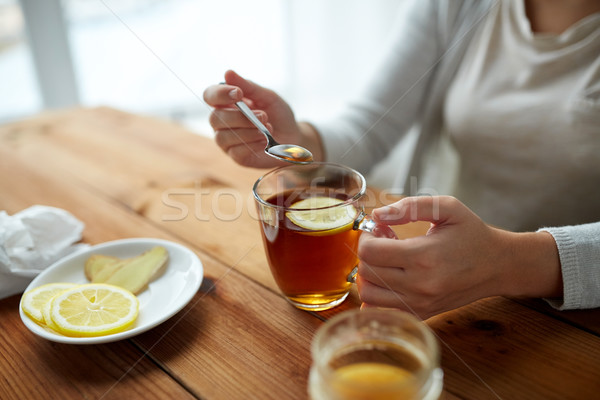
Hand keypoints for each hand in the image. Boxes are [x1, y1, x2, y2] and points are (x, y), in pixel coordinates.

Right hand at [203, 70, 322, 167]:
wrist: (294, 137)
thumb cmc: (279, 115)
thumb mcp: (267, 97)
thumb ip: (248, 86)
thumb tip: (228, 73)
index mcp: (226, 104)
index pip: (210, 96)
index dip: (219, 94)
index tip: (238, 93)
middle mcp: (222, 122)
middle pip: (215, 118)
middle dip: (240, 117)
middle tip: (263, 116)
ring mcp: (228, 141)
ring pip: (223, 136)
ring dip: (248, 131)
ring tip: (267, 128)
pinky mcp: (237, 157)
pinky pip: (236, 151)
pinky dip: (252, 144)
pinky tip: (265, 141)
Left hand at [356, 196, 561, 318]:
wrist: (499, 266)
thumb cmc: (472, 234)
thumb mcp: (448, 208)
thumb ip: (410, 207)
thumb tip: (378, 215)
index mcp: (424, 256)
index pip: (370, 252)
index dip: (367, 236)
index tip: (378, 228)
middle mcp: (419, 285)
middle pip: (366, 272)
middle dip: (367, 253)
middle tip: (383, 240)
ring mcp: (420, 303)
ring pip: (368, 294)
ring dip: (368, 274)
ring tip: (386, 259)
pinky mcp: (421, 314)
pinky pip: (381, 310)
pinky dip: (376, 294)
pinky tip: (390, 277)